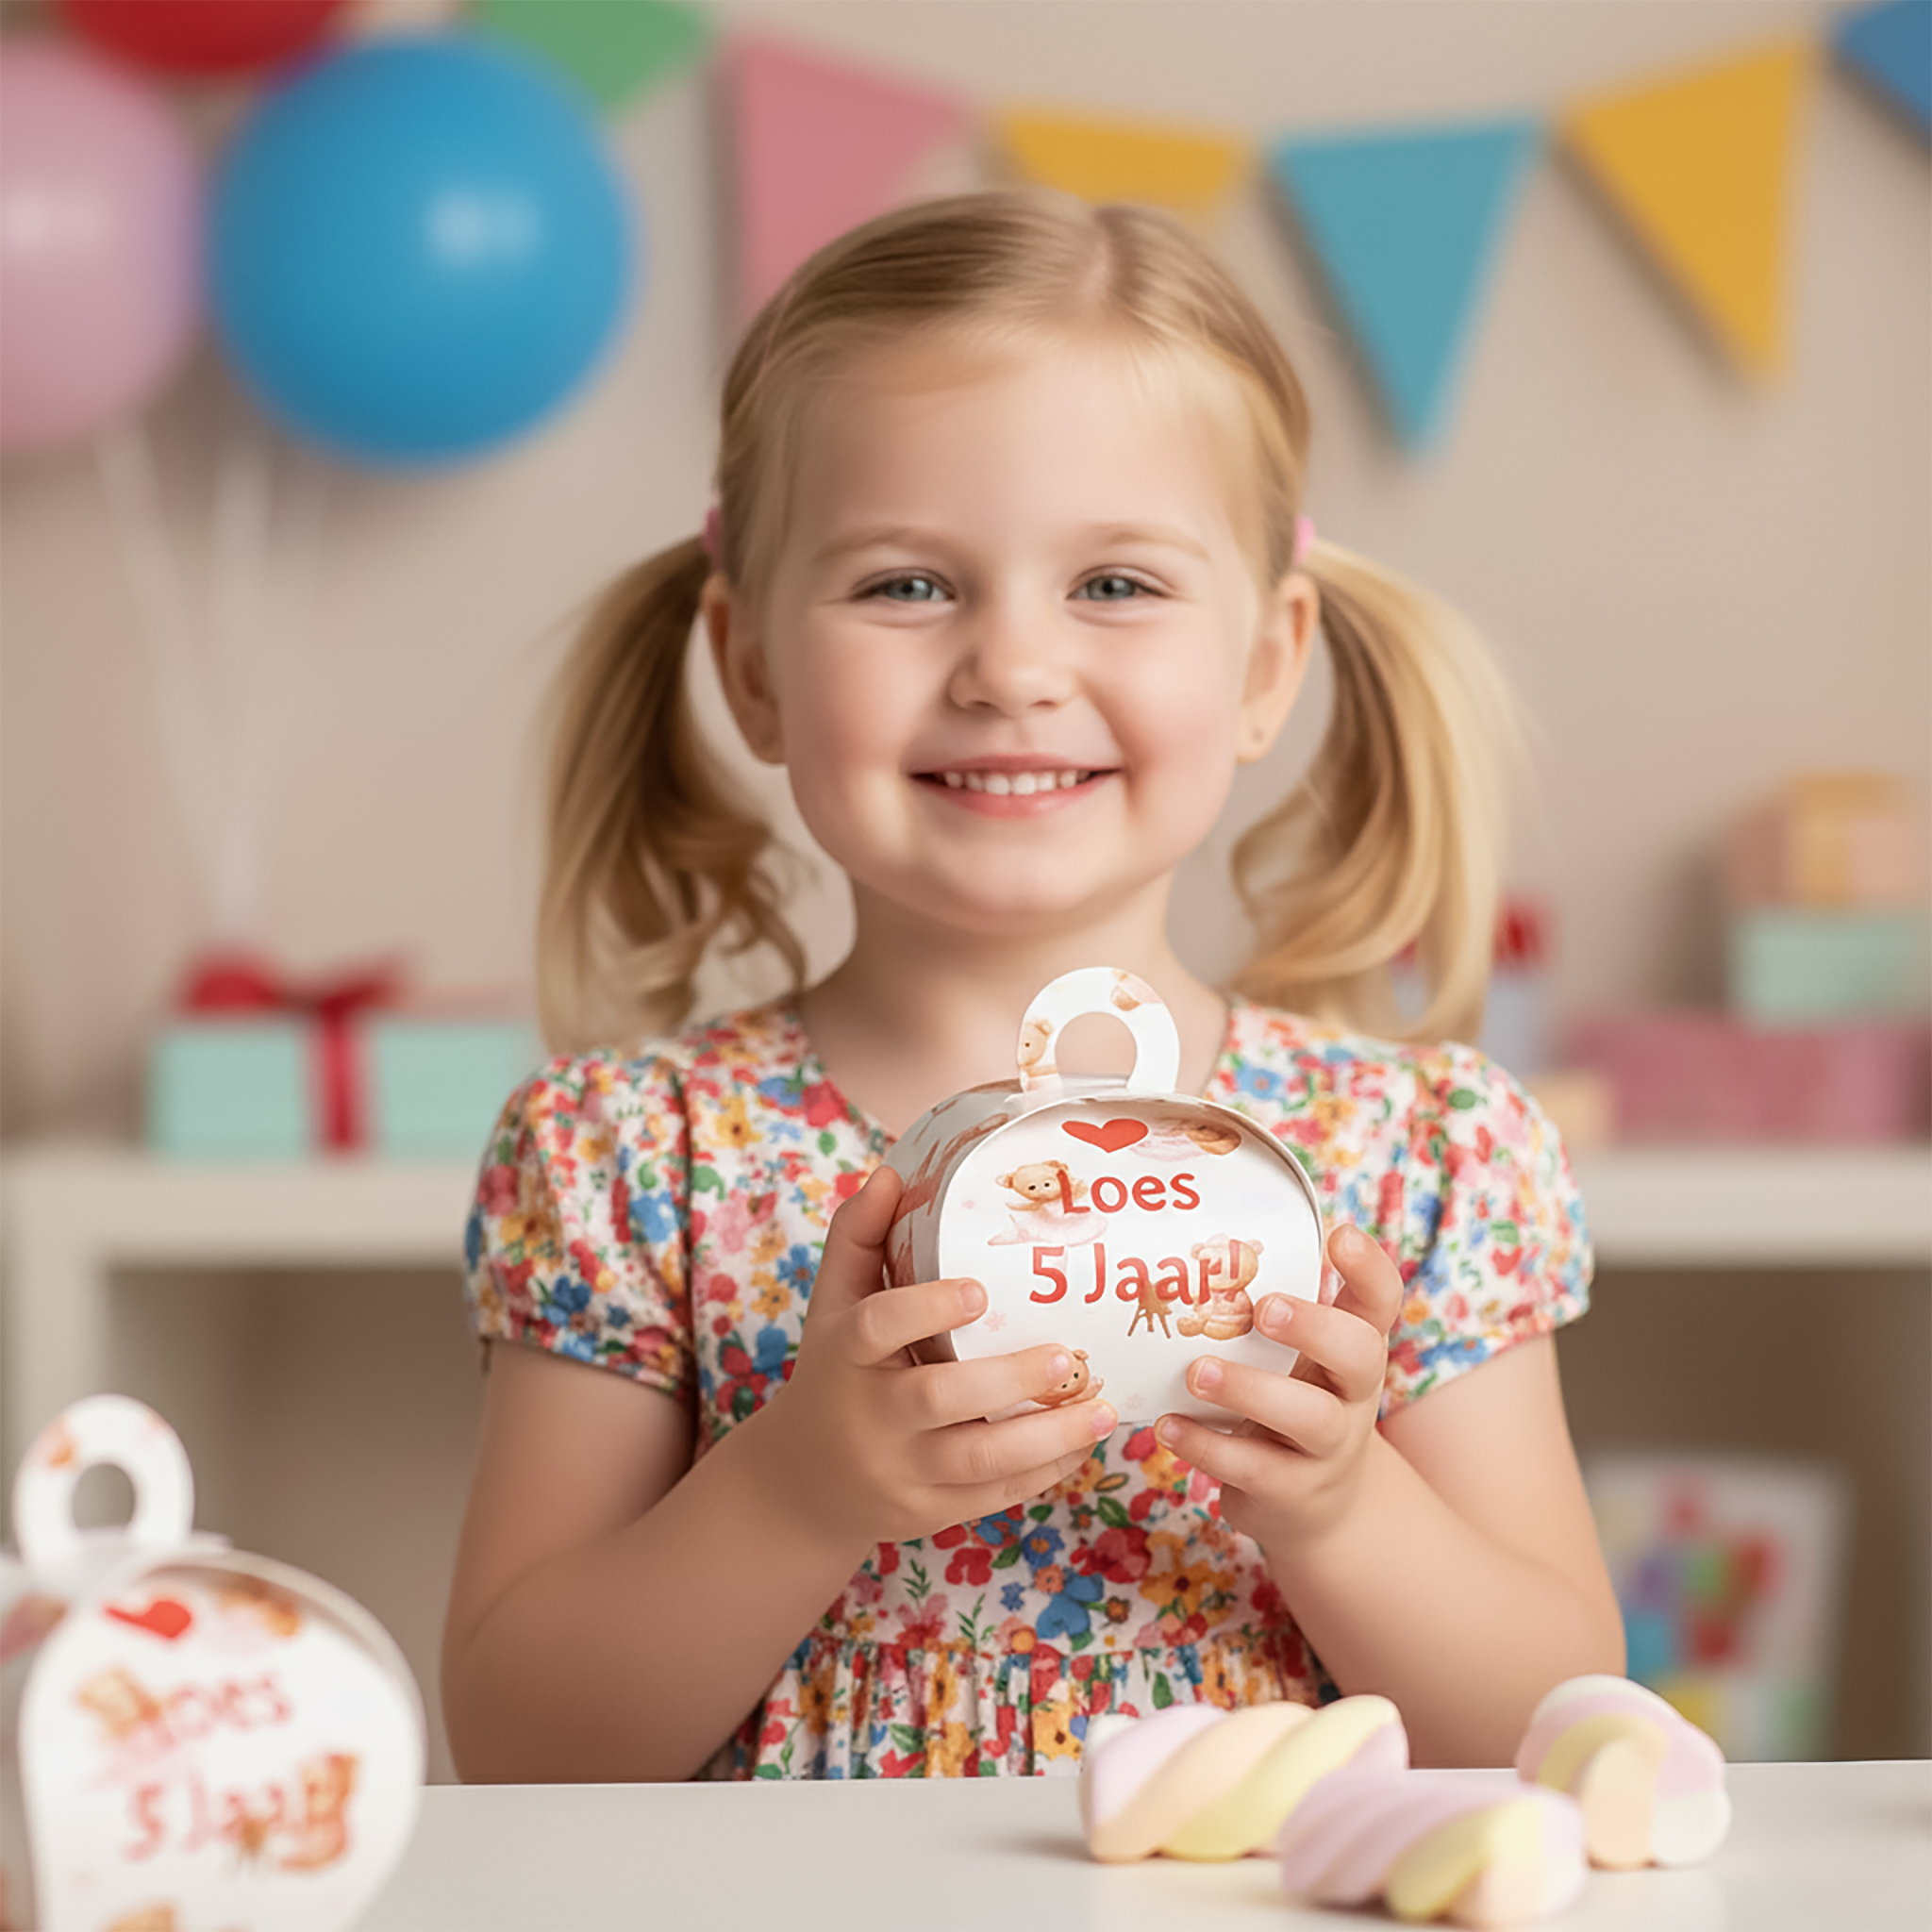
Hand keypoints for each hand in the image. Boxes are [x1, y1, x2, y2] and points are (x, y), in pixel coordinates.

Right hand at [746, 1166, 1116, 1556]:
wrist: (803, 1482)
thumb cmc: (833, 1371)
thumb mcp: (832, 1305)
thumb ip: (859, 1238)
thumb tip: (894, 1173)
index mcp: (844, 1354)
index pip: (877, 1326)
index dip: (927, 1307)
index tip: (980, 1290)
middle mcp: (868, 1416)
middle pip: (937, 1398)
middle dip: (1010, 1380)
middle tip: (1069, 1355)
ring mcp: (898, 1472)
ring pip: (977, 1459)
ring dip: (1048, 1437)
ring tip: (1101, 1409)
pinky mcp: (927, 1513)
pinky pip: (992, 1496)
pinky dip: (1043, 1473)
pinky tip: (1081, 1443)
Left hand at [1154, 1223, 1402, 1551]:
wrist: (1318, 1506)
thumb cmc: (1294, 1399)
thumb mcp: (1298, 1355)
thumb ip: (1269, 1305)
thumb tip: (1193, 1237)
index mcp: (1355, 1346)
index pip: (1381, 1301)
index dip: (1369, 1268)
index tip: (1340, 1235)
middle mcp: (1353, 1393)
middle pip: (1361, 1354)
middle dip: (1314, 1328)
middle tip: (1264, 1308)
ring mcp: (1329, 1446)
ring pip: (1309, 1418)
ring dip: (1250, 1390)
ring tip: (1198, 1373)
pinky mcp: (1293, 1490)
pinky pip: (1255, 1469)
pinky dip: (1207, 1446)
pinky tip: (1168, 1426)